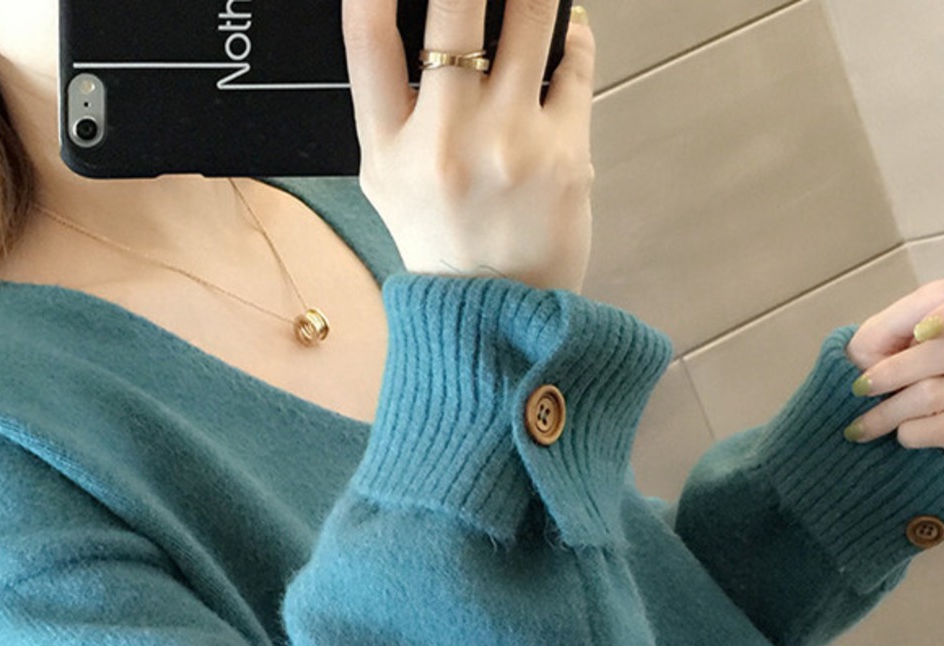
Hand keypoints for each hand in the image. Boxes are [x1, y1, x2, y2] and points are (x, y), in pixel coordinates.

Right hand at [342, 0, 597, 294]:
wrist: (498, 317)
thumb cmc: (444, 242)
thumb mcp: (386, 180)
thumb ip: (390, 104)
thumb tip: (406, 16)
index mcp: (391, 147)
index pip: (368, 35)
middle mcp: (447, 140)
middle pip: (454, 9)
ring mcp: (510, 144)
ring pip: (531, 16)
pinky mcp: (565, 153)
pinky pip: (575, 60)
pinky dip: (572, 36)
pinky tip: (564, 36)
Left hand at [844, 267, 943, 466]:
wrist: (857, 439)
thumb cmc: (870, 380)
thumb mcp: (876, 340)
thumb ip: (915, 308)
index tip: (921, 329)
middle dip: (898, 371)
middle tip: (861, 388)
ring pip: (941, 393)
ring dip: (889, 411)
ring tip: (862, 426)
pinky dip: (911, 433)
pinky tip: (897, 438)